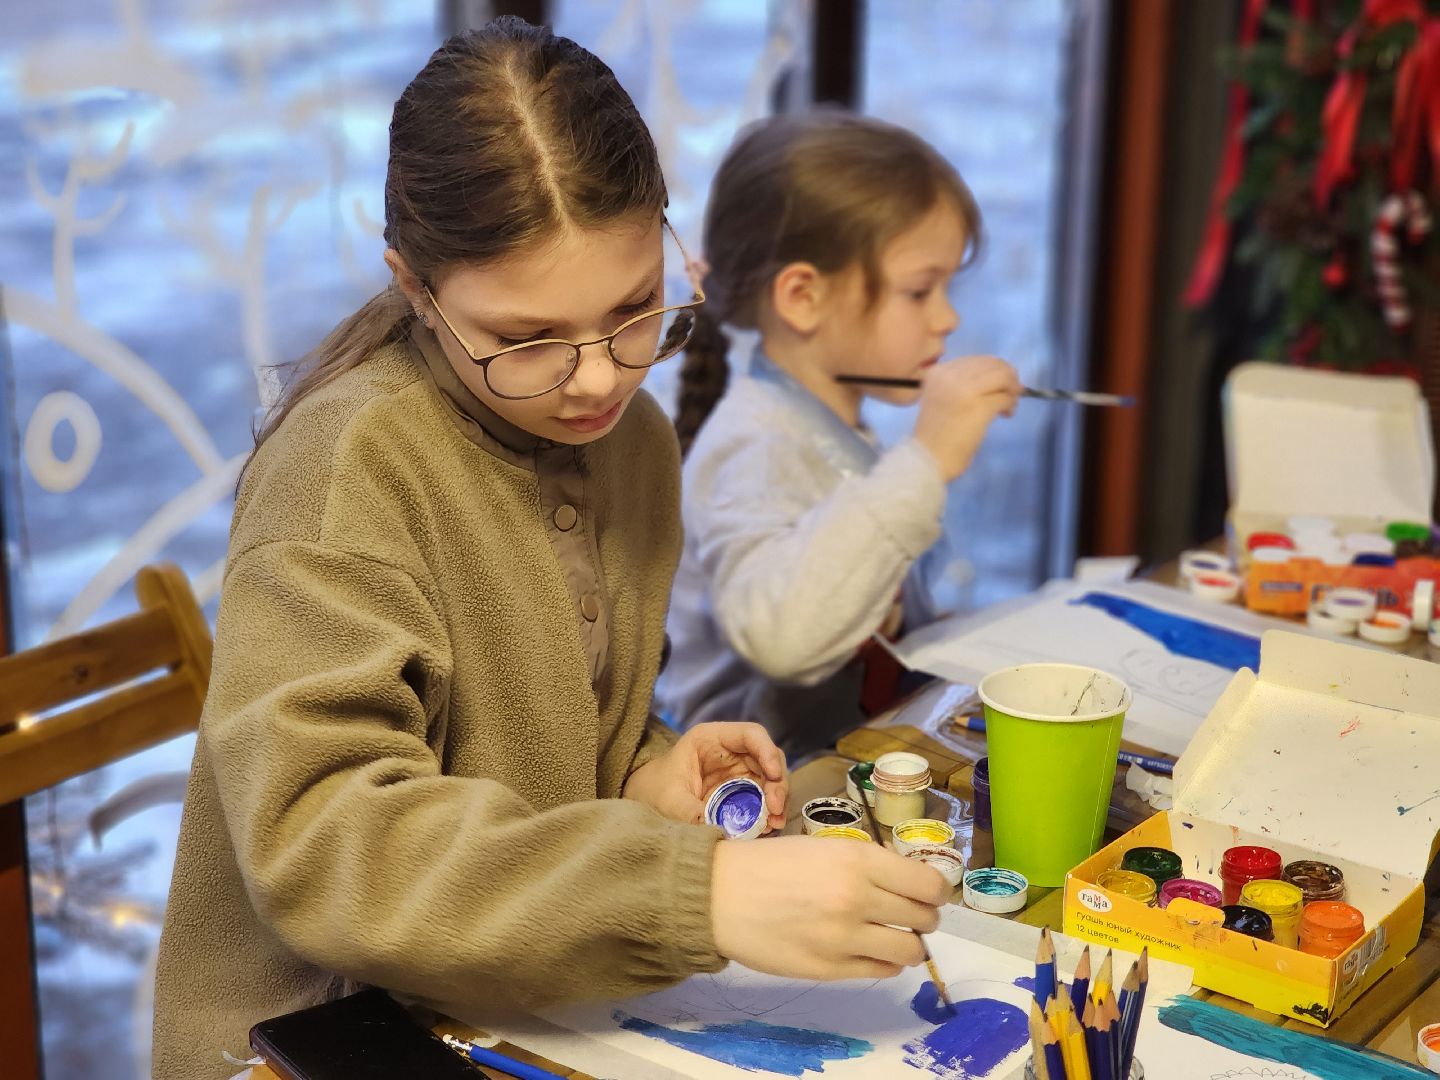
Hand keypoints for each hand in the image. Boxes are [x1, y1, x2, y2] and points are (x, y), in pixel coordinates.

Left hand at [623, 722, 787, 831]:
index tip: (773, 775)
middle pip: (768, 758)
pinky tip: (769, 828)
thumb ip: (693, 814)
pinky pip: (763, 800)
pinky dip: (769, 813)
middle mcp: (731, 752)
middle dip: (777, 783)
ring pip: (771, 780)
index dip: (767, 751)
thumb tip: (721, 832)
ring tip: (774, 823)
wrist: (643, 805)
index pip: (750, 734)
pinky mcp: (742, 793)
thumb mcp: (670, 802)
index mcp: (711, 739)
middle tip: (776, 809)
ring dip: (777, 801)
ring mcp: (739, 773)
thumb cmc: (654, 793)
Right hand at [711, 836, 948, 979]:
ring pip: (910, 951)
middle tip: (911, 916)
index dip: (935, 891)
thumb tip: (906, 882)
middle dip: (924, 918)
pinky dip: (885, 962)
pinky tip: (870, 951)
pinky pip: (881, 971)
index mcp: (858, 860)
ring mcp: (844, 938)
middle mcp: (858, 898)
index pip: (928, 884)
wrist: (720, 895)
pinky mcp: (830, 969)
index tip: (928, 893)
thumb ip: (866, 864)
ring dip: (909, 945)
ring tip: (894, 938)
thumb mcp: (823, 846)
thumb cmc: (769, 864)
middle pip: (925, 918)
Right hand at [913, 355, 1020, 480]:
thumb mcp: (940, 397)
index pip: (975, 360)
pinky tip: (1007, 414)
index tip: (999, 383)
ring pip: (1002, 376)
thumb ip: (959, 383)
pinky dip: (1010, 404)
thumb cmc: (934, 433)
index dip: (992, 369)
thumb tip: (996, 376)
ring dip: (1012, 389)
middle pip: (991, 364)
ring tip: (1010, 405)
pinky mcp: (979, 406)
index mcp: (938, 372)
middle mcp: (950, 376)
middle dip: (1007, 376)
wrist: (928, 458)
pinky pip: (1005, 397)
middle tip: (1012, 392)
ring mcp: (965, 390)